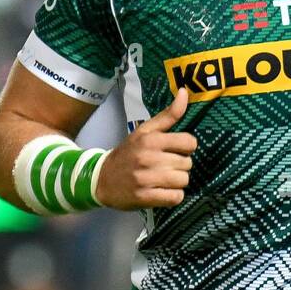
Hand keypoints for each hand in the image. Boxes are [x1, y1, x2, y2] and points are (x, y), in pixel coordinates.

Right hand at [94, 88, 197, 209]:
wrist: (100, 178)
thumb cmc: (128, 153)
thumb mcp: (145, 131)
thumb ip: (168, 114)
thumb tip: (184, 92)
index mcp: (150, 140)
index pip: (190, 142)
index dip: (186, 147)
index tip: (175, 150)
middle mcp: (148, 158)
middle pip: (187, 163)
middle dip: (180, 166)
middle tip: (164, 166)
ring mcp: (146, 179)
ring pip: (183, 181)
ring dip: (176, 182)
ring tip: (163, 179)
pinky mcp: (144, 198)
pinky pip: (175, 198)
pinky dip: (172, 196)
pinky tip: (162, 192)